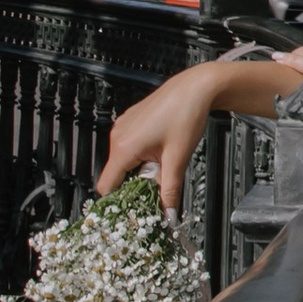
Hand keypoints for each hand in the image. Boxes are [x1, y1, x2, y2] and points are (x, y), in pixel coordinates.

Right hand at [100, 63, 218, 216]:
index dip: (118, 201)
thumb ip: (170, 190)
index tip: (133, 209)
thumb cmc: (186, 114)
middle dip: (135, 184)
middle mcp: (118, 136)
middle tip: (158, 183)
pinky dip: (142, 155)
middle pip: (116, 175)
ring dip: (141, 169)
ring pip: (124, 161)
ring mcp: (123, 127)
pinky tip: (161, 150)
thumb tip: (168, 213)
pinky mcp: (131, 121)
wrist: (196, 88)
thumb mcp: (178, 159)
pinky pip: (129, 147)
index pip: (106, 186)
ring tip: (164, 161)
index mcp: (124, 147)